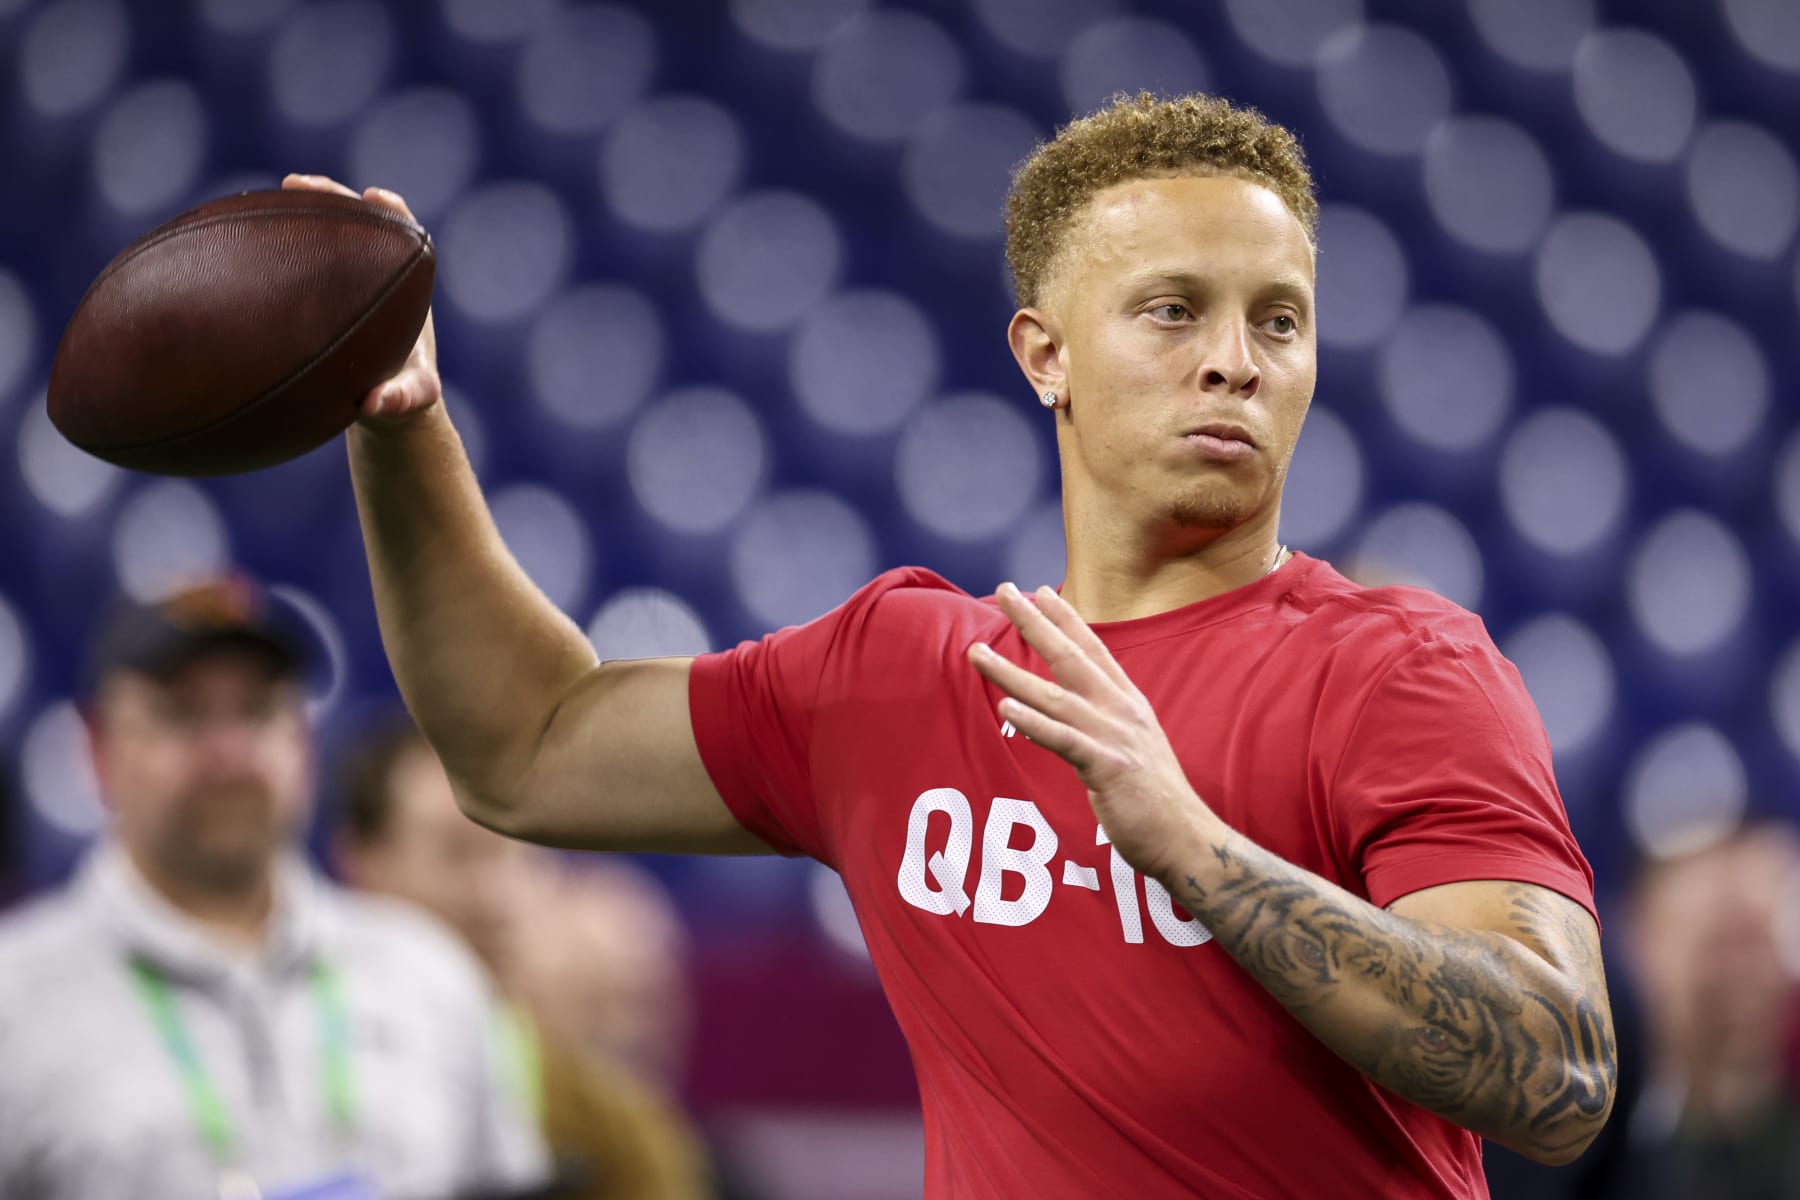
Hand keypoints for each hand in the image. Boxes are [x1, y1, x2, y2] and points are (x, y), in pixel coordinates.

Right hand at [280, 173, 440, 427]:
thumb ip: (399, 401)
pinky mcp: (323, 292)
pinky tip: (246, 236)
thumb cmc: (403, 398)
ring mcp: (350, 281)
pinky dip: (281, 244)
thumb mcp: (409, 401)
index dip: (392, 212)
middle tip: (298, 183)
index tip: (374, 195)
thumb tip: (374, 403)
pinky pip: (303, 260)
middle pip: (361, 222)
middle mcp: (380, 277)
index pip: (406, 236)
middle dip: (333, 198)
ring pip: (328, 235)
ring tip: (273, 194)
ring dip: (303, 211)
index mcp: (408, 292)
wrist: (386, 405)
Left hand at [966, 583, 1218, 879]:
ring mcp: (1114, 737)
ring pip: (1054, 695)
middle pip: (1070, 656)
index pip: (1093, 649)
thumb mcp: (1133, 746)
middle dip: (1034, 622)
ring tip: (976, 653)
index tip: (1040, 590)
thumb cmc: (1155, 798)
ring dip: (1011, 672)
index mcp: (1128, 703)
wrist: (1187, 838)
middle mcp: (1121, 711)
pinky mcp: (1107, 767)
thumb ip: (1106, 723)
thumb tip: (1076, 710)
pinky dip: (1033, 722)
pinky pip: (1063, 740)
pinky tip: (1005, 706)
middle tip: (1005, 592)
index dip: (1065, 619)